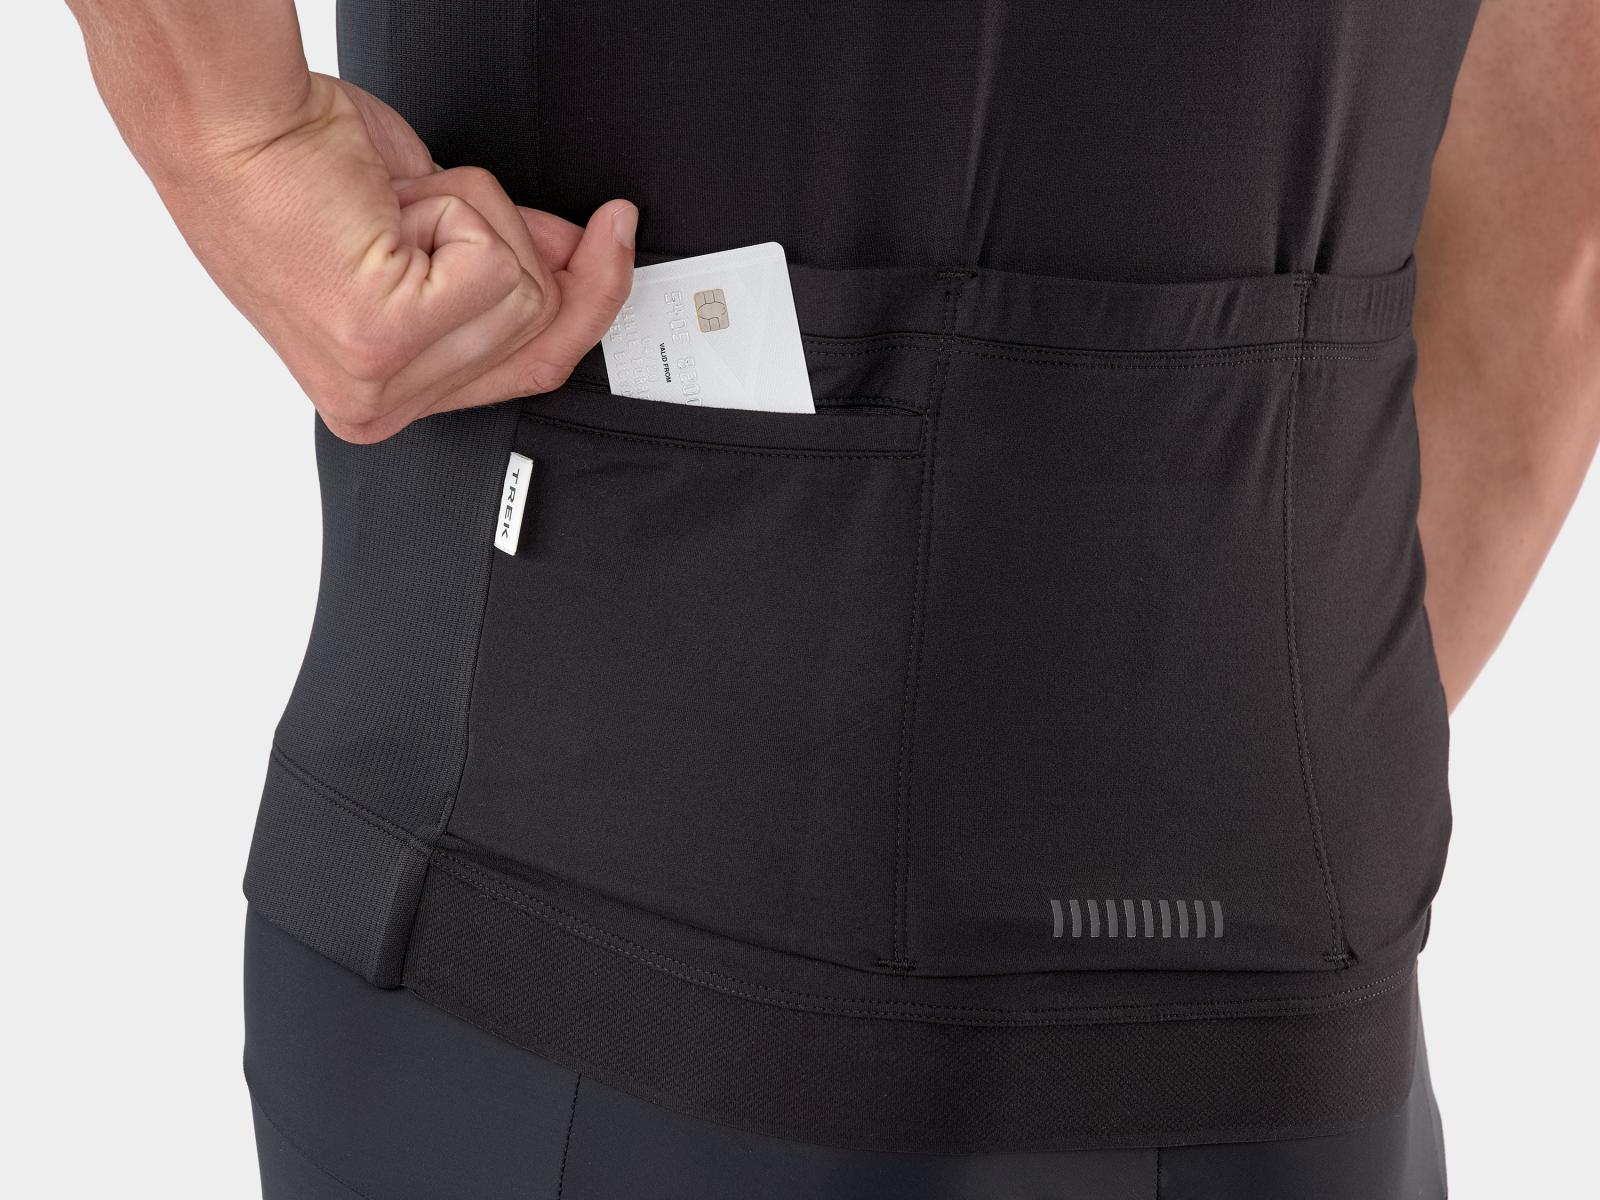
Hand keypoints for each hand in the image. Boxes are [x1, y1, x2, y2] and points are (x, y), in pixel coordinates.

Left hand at [152, 72, 635, 442]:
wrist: (228, 124)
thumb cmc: (293, 169)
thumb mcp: (421, 234)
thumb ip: (502, 271)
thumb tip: (579, 260)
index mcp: (380, 396)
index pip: (533, 371)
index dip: (584, 299)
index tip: (611, 240)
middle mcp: (378, 402)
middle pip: (541, 335)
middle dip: (517, 246)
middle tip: (451, 203)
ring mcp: (382, 380)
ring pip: (522, 293)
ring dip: (472, 219)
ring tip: (397, 208)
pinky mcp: (385, 337)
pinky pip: (493, 265)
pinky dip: (456, 208)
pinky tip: (392, 208)